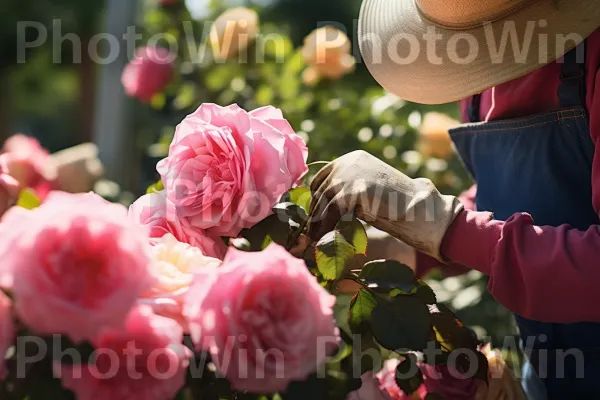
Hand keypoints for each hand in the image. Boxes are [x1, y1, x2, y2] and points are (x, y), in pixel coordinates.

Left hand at [308, 150, 462, 260]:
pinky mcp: (352, 192)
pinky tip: (323, 239)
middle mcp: (347, 163)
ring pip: (322, 202)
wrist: (417, 206)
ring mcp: (349, 176)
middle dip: (314, 212)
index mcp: (351, 158)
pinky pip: (330, 213)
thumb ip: (348, 188)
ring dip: (316, 223)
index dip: (315, 198)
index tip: (312, 216)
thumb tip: (320, 205)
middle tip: (308, 232)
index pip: (321, 177)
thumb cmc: (395, 202)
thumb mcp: (367, 187)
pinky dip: (324, 227)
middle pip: (319, 190)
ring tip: (314, 238)